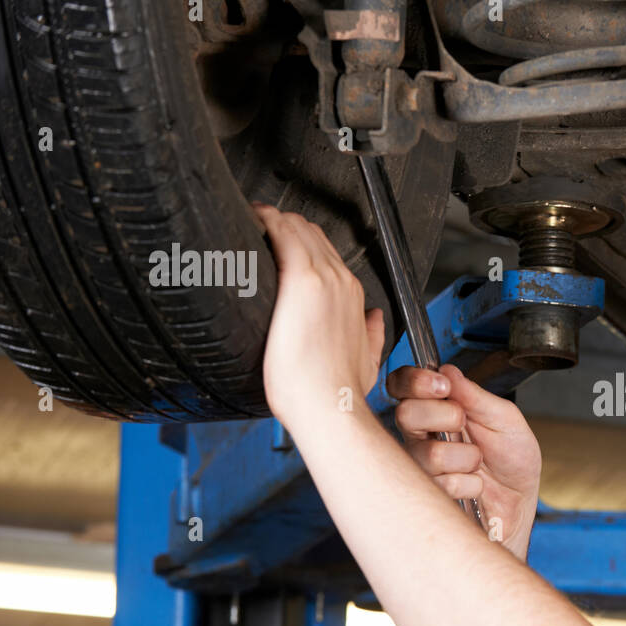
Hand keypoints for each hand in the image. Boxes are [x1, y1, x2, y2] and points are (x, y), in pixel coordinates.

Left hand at [254, 203, 385, 426]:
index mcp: (353, 296)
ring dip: (273, 222)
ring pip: (297, 226)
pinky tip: (252, 222)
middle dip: (283, 226)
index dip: (299, 240)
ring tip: (251, 226)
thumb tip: (374, 320)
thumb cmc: (340, 391)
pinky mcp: (301, 281)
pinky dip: (265, 222)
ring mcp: (323, 278)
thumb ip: (372, 336)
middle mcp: (341, 281)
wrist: (330, 404)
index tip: (278, 241)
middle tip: (258, 231)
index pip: (325, 250)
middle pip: (310, 232)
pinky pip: (281, 233)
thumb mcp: (369, 362)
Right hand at [387, 363, 541, 560]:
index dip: (414, 381)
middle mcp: (421, 435)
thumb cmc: (513, 460)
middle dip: (444, 416)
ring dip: (465, 457)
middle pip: (406, 414)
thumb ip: (476, 397)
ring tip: (478, 462)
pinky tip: (476, 484)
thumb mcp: (505, 419)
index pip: (403, 386)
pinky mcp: (428, 494)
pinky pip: (442, 483)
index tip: (441, 385)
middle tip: (464, 425)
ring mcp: (421, 466)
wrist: (521, 502)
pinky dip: (469, 483)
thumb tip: (449, 371)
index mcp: (437, 409)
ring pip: (428, 453)